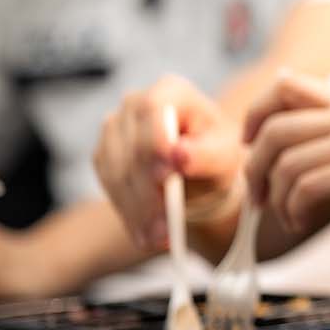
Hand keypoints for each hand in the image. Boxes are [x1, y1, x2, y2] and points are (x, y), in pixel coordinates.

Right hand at [92, 74, 241, 251]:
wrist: (202, 168)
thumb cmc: (217, 152)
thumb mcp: (224, 153)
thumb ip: (206, 154)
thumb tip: (180, 156)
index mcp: (170, 91)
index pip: (152, 110)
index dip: (155, 143)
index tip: (167, 176)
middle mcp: (134, 104)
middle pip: (132, 147)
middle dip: (149, 190)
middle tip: (164, 226)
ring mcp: (114, 130)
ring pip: (117, 173)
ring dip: (138, 211)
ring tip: (158, 238)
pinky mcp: (105, 157)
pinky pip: (110, 189)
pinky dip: (130, 215)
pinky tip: (145, 235)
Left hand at [243, 71, 329, 257]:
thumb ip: (324, 127)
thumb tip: (280, 89)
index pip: (285, 85)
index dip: (256, 114)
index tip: (250, 146)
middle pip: (275, 128)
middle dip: (254, 168)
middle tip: (257, 197)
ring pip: (285, 163)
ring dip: (275, 198)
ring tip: (287, 214)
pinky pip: (303, 188)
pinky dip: (292, 210)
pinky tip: (300, 221)